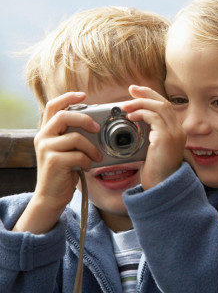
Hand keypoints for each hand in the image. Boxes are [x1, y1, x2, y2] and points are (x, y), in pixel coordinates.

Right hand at [13, 92, 101, 233]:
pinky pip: (79, 155)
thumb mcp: (67, 150)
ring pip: (75, 138)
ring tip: (95, 157)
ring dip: (91, 148)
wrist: (51, 196)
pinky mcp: (53, 161)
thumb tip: (97, 125)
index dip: (68, 97)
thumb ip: (74, 136)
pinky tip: (87, 167)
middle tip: (97, 128)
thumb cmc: (65, 171)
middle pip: (64, 116)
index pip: (53, 106)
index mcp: (47, 131)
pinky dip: (88, 161)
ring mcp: (46, 149)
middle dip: (85, 119)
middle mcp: (43, 137)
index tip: (84, 95)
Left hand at [122, 85, 185, 189]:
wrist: (161, 186)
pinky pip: (154, 118)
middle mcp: (179, 131)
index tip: (136, 92)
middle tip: (131, 90)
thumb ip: (149, 134)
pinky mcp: (166, 138)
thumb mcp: (152, 148)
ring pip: (160, 107)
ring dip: (141, 103)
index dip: (151, 96)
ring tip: (126, 106)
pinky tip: (131, 117)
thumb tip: (133, 121)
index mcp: (176, 132)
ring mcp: (174, 134)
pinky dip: (141, 114)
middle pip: (164, 103)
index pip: (166, 107)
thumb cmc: (155, 171)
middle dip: (146, 93)